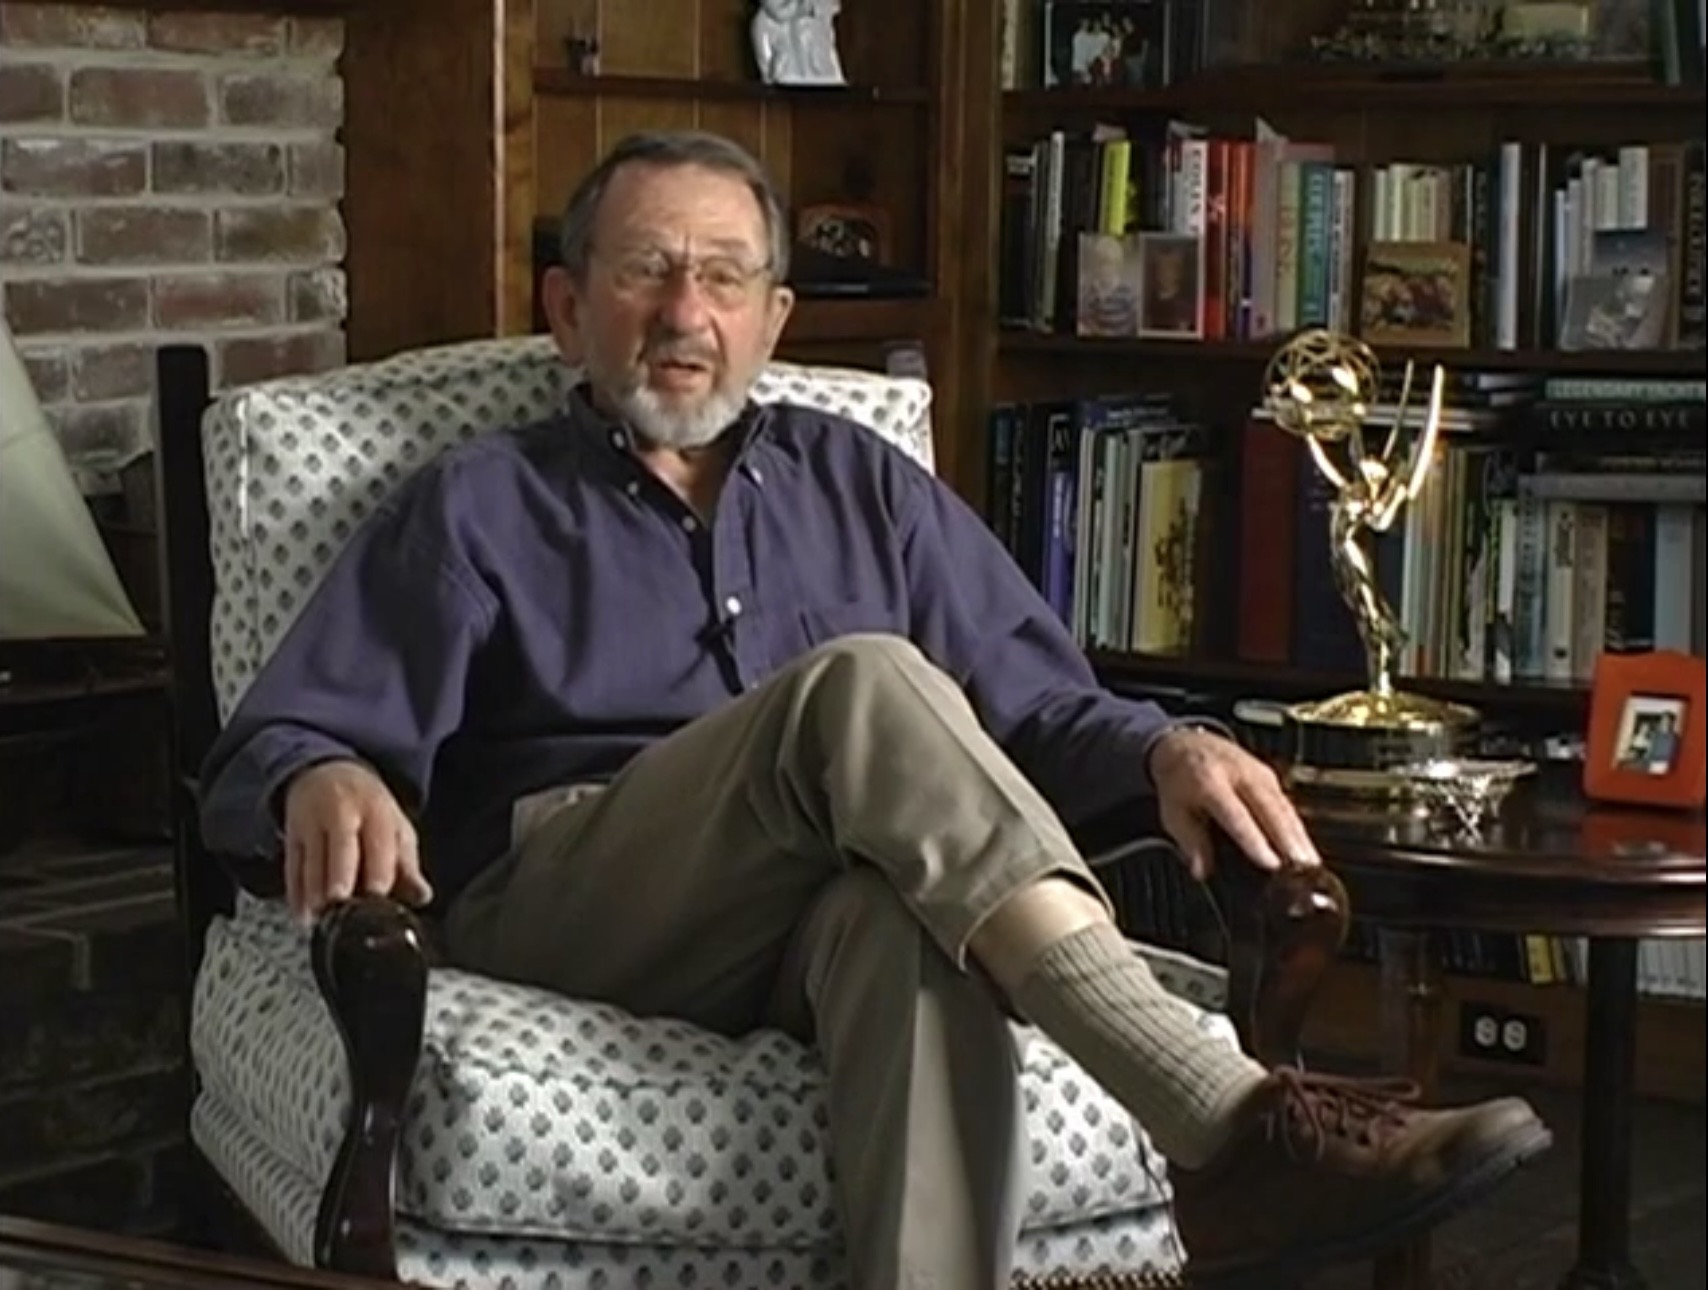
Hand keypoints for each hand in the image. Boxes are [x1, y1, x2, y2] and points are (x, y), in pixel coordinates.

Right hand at [281, 759, 433, 921]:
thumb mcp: (395, 825)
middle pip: (341, 848)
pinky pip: (292, 866)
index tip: (378, 894)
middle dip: (340, 877)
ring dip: (315, 894)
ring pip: (312, 861)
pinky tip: (303, 914)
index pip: (378, 841)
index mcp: (376, 812)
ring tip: (322, 918)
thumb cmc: (366, 805)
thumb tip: (422, 895)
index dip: (378, 869)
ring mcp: (313, 823)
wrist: (328, 771)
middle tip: (341, 904)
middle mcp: (342, 814)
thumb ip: (408, 864)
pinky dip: (295, 893)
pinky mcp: (292, 834)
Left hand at [1147, 728, 1319, 880]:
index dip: (1254, 840)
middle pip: (1269, 809)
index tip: (1269, 862)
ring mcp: (1256, 772)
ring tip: (1311, 864)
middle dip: (1288, 840)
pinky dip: (1297, 826)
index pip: (1236, 814)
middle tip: (1302, 867)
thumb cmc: (1178, 780)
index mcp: (1209, 781)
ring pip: (1283, 806)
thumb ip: (1189, 842)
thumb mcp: (1172, 812)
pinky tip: (1305, 847)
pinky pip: (1286, 803)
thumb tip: (1201, 870)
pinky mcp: (1269, 776)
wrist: (1184, 745)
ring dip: (1299, 835)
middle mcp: (1237, 774)